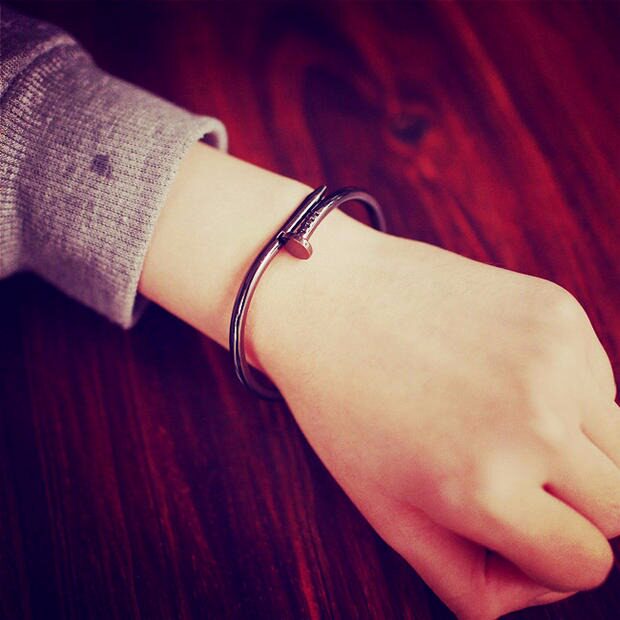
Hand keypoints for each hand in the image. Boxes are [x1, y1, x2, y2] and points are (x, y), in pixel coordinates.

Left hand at [253, 230, 618, 618]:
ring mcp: (552, 358)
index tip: (509, 528)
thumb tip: (544, 579)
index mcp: (483, 486)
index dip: (547, 556)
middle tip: (511, 479)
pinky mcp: (558, 312)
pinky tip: (502, 376)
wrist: (331, 298)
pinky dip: (568, 396)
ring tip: (504, 425)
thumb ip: (470, 582)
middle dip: (572, 510)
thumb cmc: (348, 408)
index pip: (585, 563)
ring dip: (578, 452)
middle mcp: (533, 422)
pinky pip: (600, 384)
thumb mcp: (389, 514)